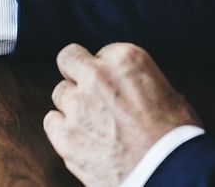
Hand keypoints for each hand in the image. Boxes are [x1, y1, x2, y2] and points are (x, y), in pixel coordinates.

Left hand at [44, 43, 200, 185]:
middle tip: (87, 91)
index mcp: (126, 60)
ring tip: (94, 124)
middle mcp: (96, 76)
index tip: (113, 84)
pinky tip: (82, 139)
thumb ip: (137, 81)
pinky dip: (62, 129)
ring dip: (72, 105)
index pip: (100, 52)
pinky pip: (51, 121)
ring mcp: (76, 104)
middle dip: (76, 73)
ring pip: (60, 93)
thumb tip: (127, 84)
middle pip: (68, 59)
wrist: (166, 173)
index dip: (106, 70)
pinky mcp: (63, 133)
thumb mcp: (168, 94)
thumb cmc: (175, 138)